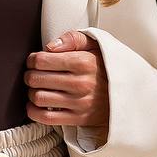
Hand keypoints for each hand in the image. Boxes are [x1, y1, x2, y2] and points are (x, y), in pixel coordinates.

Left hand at [25, 29, 108, 143]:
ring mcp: (79, 102)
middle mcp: (80, 83)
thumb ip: (72, 39)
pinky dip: (34, 112)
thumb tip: (49, 46)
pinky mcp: (78, 118)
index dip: (32, 60)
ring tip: (37, 88)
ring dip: (31, 93)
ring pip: (38, 98)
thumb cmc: (105, 67)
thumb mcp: (95, 45)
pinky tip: (36, 105)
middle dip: (29, 75)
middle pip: (36, 79)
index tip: (34, 61)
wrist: (126, 93)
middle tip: (33, 74)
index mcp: (83, 62)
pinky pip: (47, 118)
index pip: (42, 60)